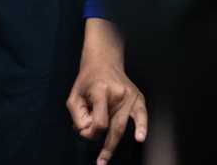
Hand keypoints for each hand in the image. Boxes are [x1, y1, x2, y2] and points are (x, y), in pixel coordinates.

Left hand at [68, 20, 146, 164]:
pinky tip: (140, 138)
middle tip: (100, 163)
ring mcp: (130, 96)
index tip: (85, 130)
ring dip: (114, 143)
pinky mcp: (138, 98)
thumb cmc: (87, 81)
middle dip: (106, 146)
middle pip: (114, 127)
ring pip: (123, 125)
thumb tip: (88, 134)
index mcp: (100, 91)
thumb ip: (78, 116)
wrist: (104, 61)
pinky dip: (142, 127)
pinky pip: (142, 116)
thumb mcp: (74, 95)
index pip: (99, 121)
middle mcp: (117, 94)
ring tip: (106, 159)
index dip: (91, 130)